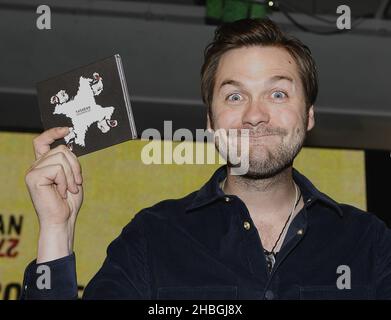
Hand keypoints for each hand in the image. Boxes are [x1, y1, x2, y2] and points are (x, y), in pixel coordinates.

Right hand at [25, 127, 83, 261]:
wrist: (63, 220)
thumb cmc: (68, 202)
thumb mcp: (72, 178)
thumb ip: (69, 162)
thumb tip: (69, 145)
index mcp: (44, 165)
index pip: (42, 141)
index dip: (52, 132)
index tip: (67, 129)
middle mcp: (36, 166)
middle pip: (61, 149)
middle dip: (75, 166)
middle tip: (75, 184)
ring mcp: (33, 171)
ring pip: (61, 158)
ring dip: (71, 176)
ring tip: (68, 190)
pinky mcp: (33, 177)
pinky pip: (58, 169)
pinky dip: (65, 181)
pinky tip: (61, 193)